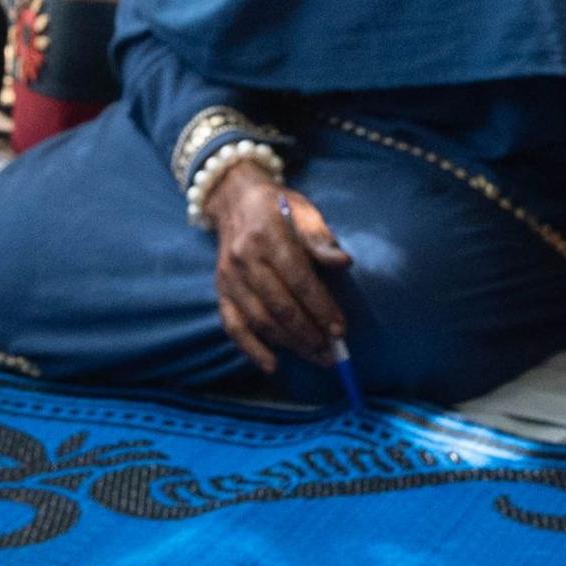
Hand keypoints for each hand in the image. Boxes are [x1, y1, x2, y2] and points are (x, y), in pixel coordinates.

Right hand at [207, 163, 348, 377]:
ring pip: (260, 320)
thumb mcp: (303, 210)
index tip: (340, 330)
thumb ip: (321, 238)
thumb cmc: (278, 207)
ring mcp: (229, 278)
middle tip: (332, 351)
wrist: (234, 200)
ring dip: (289, 344)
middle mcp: (244, 259)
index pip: (299, 280)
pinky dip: (252, 349)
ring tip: (316, 356)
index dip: (320, 308)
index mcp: (268, 237)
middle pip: (279, 306)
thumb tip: (344, 263)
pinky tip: (273, 365)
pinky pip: (233, 326)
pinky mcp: (221, 291)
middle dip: (308, 333)